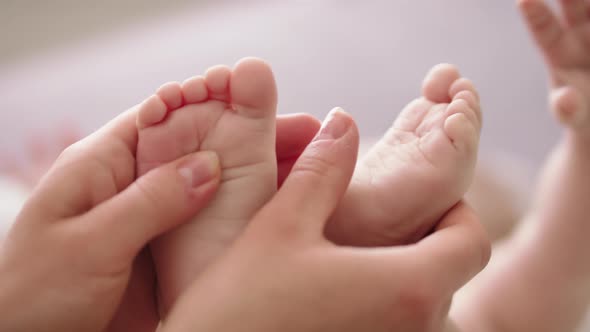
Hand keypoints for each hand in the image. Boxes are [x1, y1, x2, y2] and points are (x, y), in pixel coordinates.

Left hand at [0, 104, 319, 331]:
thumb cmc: (29, 295)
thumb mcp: (87, 243)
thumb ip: (148, 202)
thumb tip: (209, 164)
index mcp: (102, 167)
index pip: (162, 118)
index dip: (208, 103)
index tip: (256, 97)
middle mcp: (133, 189)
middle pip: (198, 151)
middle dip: (247, 139)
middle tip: (302, 133)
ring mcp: (154, 223)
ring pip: (212, 190)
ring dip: (254, 178)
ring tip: (303, 167)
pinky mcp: (167, 257)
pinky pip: (212, 229)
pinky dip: (245, 218)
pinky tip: (277, 212)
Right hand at [162, 109, 490, 331]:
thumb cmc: (241, 306)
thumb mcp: (281, 226)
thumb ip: (323, 171)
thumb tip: (344, 123)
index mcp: (406, 286)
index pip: (471, 242)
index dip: (457, 212)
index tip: (424, 201)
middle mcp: (413, 329)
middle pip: (450, 273)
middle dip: (429, 241)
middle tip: (380, 222)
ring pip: (424, 304)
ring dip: (404, 274)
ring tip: (352, 256)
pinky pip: (397, 327)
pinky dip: (383, 305)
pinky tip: (333, 293)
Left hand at [519, 0, 589, 123]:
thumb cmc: (581, 109)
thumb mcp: (574, 114)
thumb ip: (567, 108)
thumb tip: (566, 101)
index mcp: (559, 49)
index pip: (544, 29)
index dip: (535, 15)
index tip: (523, 1)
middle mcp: (581, 31)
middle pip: (576, 5)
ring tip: (589, 2)